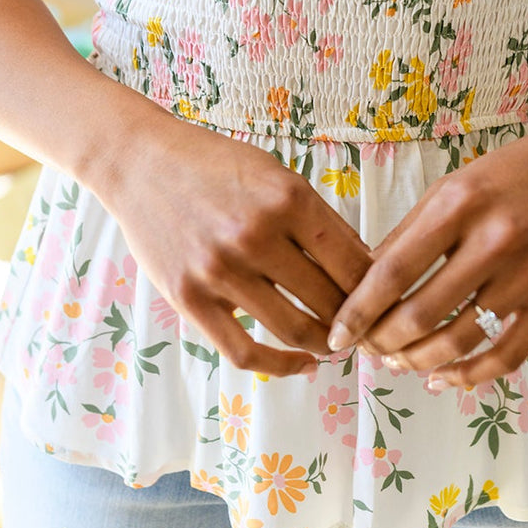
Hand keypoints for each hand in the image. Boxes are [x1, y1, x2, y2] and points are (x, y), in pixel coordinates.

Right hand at [107, 123, 373, 376]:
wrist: (142, 163)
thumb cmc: (217, 165)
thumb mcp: (276, 175)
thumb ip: (317, 219)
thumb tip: (365, 267)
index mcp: (287, 199)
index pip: (353, 261)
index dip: (377, 289)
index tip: (385, 301)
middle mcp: (256, 236)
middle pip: (329, 299)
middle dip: (355, 320)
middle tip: (368, 330)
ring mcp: (220, 272)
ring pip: (295, 329)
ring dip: (325, 344)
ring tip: (339, 345)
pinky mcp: (190, 299)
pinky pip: (245, 351)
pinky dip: (282, 365)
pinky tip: (301, 363)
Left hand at [326, 125, 527, 385]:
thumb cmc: (512, 173)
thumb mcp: (454, 187)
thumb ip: (410, 233)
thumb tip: (364, 284)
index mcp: (460, 204)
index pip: (394, 271)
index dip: (358, 311)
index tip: (337, 334)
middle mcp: (494, 241)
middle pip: (421, 314)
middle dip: (383, 342)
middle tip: (367, 349)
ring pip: (459, 341)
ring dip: (419, 361)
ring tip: (398, 362)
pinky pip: (505, 355)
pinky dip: (469, 376)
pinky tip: (444, 378)